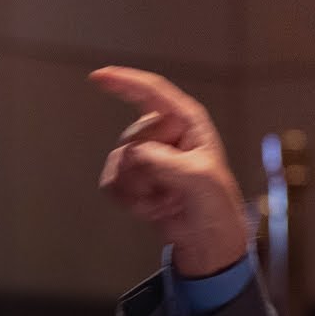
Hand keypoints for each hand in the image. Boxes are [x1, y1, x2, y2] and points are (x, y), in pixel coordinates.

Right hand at [91, 66, 247, 277]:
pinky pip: (110, 182)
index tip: (99, 77)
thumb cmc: (215, 205)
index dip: (125, 81)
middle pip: (133, 137)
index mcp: (188, 123)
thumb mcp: (201, 181)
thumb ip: (168, 163)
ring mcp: (145, 154)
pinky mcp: (130, 176)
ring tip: (167, 200)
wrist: (206, 238)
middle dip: (147, 170)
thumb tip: (136, 153)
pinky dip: (129, 200)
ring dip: (141, 189)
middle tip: (173, 190)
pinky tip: (152, 208)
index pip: (153, 93)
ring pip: (118, 162)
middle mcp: (164, 134)